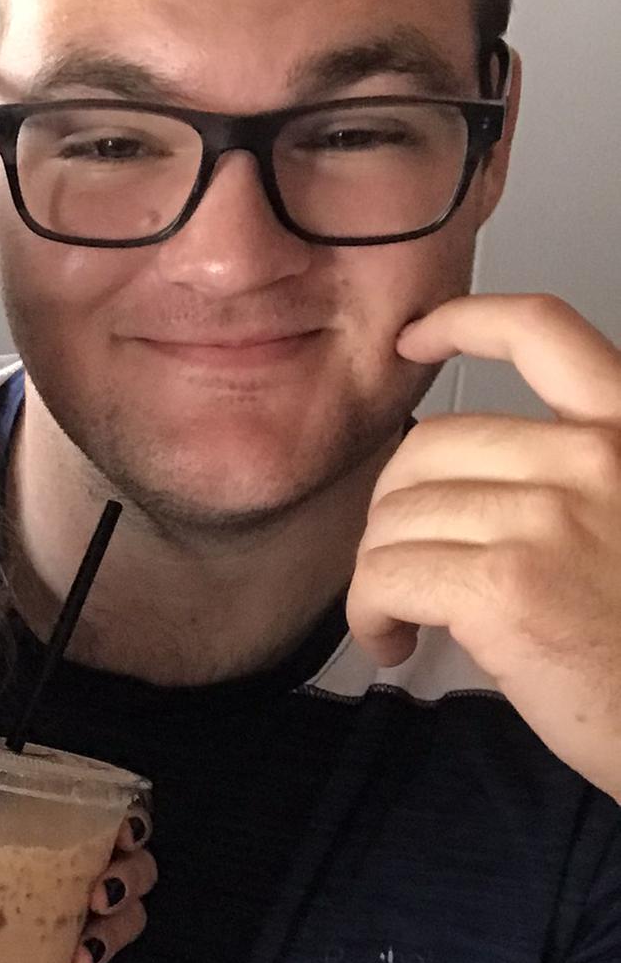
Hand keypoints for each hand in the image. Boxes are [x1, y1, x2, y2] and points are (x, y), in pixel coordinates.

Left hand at [0, 805, 156, 962]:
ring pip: (125, 928)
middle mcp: (52, 889)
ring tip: (81, 956)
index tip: (124, 832)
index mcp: (19, 844)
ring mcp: (57, 947)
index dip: (130, 820)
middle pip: (131, 870)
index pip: (98, 816)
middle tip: (97, 898)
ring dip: (117, 938)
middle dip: (130, 881)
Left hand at [347, 294, 620, 800]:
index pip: (544, 331)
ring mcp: (549, 517)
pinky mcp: (506, 583)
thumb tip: (463, 486)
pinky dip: (368, 614)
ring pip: (396, 517)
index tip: (417, 339)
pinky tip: (394, 642)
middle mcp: (593, 459)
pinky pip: (385, 576)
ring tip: (402, 618)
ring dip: (377, 575)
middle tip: (404, 567)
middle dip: (393, 513)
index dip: (465, 321)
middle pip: (428, 447)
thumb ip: (571, 483)